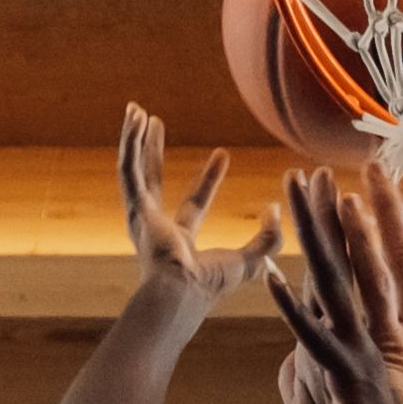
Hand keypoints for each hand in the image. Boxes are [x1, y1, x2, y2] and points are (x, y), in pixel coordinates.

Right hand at [117, 106, 272, 310]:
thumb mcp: (250, 262)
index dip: (209, 179)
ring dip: (133, 139)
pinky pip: (127, 169)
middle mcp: (154, 228)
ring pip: (132, 169)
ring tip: (135, 110)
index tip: (223, 154)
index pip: (194, 204)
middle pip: (152, 181)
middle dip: (152, 152)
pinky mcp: (134, 207)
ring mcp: (140, 218)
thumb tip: (274, 209)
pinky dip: (129, 143)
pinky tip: (133, 118)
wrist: (180, 292)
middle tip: (153, 124)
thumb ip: (268, 239)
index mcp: (179, 242)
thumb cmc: (209, 286)